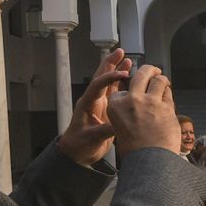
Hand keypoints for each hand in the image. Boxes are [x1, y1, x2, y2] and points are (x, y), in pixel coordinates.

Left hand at [57, 48, 132, 164]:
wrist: (76, 154)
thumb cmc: (78, 145)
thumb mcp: (92, 138)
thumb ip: (106, 130)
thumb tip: (122, 123)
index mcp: (87, 104)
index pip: (98, 85)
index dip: (110, 78)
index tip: (124, 74)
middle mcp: (93, 101)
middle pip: (102, 77)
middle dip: (111, 63)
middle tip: (120, 52)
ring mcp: (99, 104)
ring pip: (109, 83)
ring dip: (117, 71)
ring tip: (127, 60)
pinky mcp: (106, 110)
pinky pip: (115, 93)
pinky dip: (122, 84)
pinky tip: (129, 79)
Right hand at [107, 62, 177, 158]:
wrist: (150, 161)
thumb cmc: (135, 149)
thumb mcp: (119, 128)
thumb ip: (126, 114)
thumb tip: (135, 108)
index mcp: (116, 106)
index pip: (122, 90)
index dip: (129, 92)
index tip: (134, 93)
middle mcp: (132, 100)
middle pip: (141, 75)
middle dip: (149, 70)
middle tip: (154, 70)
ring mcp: (151, 102)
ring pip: (159, 80)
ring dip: (162, 79)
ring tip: (163, 81)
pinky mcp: (167, 107)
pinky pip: (169, 94)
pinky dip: (168, 93)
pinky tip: (168, 95)